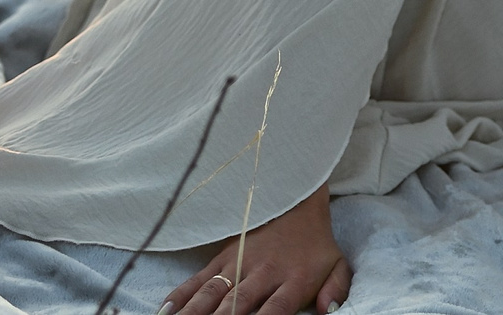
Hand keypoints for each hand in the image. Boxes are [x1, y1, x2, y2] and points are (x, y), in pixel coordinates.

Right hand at [165, 185, 348, 314]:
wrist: (296, 199)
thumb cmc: (315, 244)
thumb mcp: (337, 264)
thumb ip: (336, 288)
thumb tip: (328, 310)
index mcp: (293, 280)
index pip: (275, 311)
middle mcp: (263, 273)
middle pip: (237, 305)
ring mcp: (239, 263)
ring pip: (212, 293)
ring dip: (194, 312)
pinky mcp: (221, 256)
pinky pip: (198, 278)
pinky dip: (180, 295)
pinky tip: (165, 310)